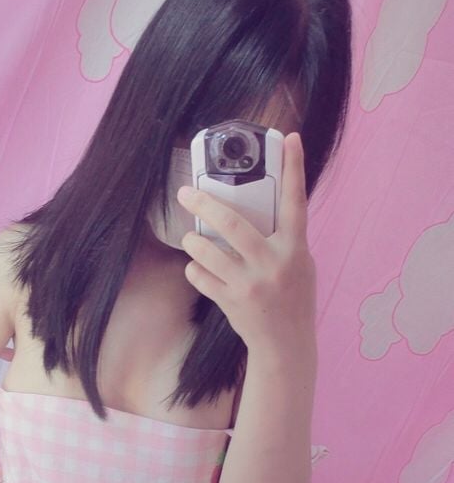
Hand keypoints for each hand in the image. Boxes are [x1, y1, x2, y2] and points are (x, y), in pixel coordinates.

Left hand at [176, 132, 316, 352]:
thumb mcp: (298, 264)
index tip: (288, 138)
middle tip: (186, 192)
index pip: (296, 201)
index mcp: (295, 248)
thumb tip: (256, 208)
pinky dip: (195, 269)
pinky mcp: (231, 301)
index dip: (294, 168)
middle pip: (233, 223)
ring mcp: (250, 284)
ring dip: (193, 241)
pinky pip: (200, 277)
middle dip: (204, 203)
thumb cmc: (292, 298)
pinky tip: (198, 268)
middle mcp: (273, 263)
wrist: (286, 344)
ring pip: (207, 251)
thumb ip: (282, 238)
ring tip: (191, 237)